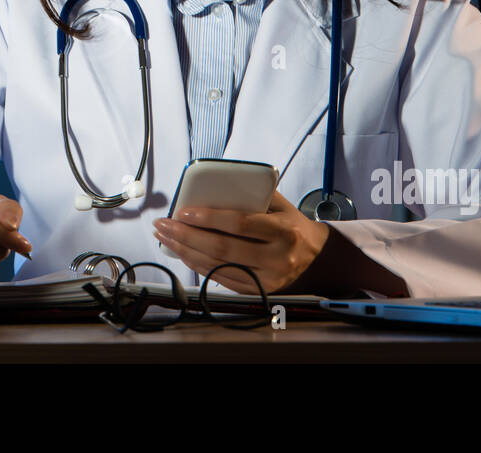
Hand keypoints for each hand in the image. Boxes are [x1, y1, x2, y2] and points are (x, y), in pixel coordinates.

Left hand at [152, 190, 331, 294]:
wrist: (316, 257)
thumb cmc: (292, 225)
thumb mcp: (280, 205)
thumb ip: (251, 196)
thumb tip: (209, 188)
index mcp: (283, 231)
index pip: (240, 224)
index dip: (209, 218)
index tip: (183, 211)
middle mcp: (276, 258)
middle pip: (222, 248)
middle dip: (187, 235)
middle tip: (164, 224)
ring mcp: (267, 279)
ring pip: (218, 266)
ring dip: (186, 252)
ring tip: (166, 238)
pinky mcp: (258, 291)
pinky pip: (222, 280)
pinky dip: (198, 266)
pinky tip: (183, 254)